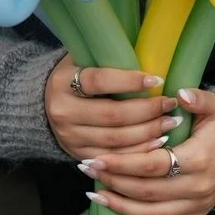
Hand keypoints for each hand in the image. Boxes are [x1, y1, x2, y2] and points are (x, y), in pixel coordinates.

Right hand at [45, 53, 178, 161]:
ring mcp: (69, 137)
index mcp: (63, 82)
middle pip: (111, 115)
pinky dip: (138, 151)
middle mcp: (63, 111)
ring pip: (115, 140)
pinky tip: (157, 143)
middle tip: (170, 104)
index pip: (99, 81)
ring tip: (170, 122)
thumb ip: (107, 59)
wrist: (44, 106)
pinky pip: (113, 157)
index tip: (156, 79)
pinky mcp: (78, 155)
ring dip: (147, 132)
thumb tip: (149, 56)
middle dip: (146, 110)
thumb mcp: (82, 60)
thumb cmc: (75, 76)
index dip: (129, 81)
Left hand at [78, 89, 214, 214]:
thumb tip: (180, 94)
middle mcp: (195, 187)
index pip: (152, 165)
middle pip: (146, 190)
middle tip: (87, 169)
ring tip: (95, 196)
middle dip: (113, 181)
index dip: (122, 163)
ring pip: (153, 213)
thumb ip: (198, 98)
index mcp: (197, 160)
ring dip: (121, 207)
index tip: (97, 157)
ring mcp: (196, 205)